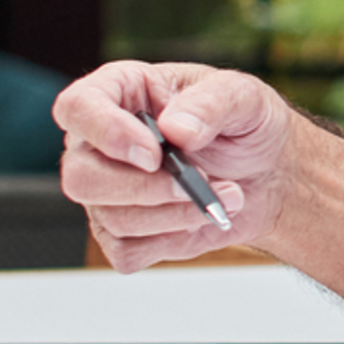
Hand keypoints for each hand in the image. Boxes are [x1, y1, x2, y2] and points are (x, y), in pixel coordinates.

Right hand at [54, 61, 306, 270]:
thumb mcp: (245, 98)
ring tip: (226, 194)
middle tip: (201, 180)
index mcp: (119, 92)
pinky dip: (173, 241)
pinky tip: (202, 218)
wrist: (266, 174)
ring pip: (112, 218)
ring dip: (176, 214)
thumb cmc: (246, 125)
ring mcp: (105, 191)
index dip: (105, 131)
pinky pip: (128, 251)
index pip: (77, 107)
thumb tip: (176, 130)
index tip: (153, 153)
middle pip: (82, 177)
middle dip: (146, 188)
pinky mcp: (122, 233)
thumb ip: (212, 104)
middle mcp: (99, 143)